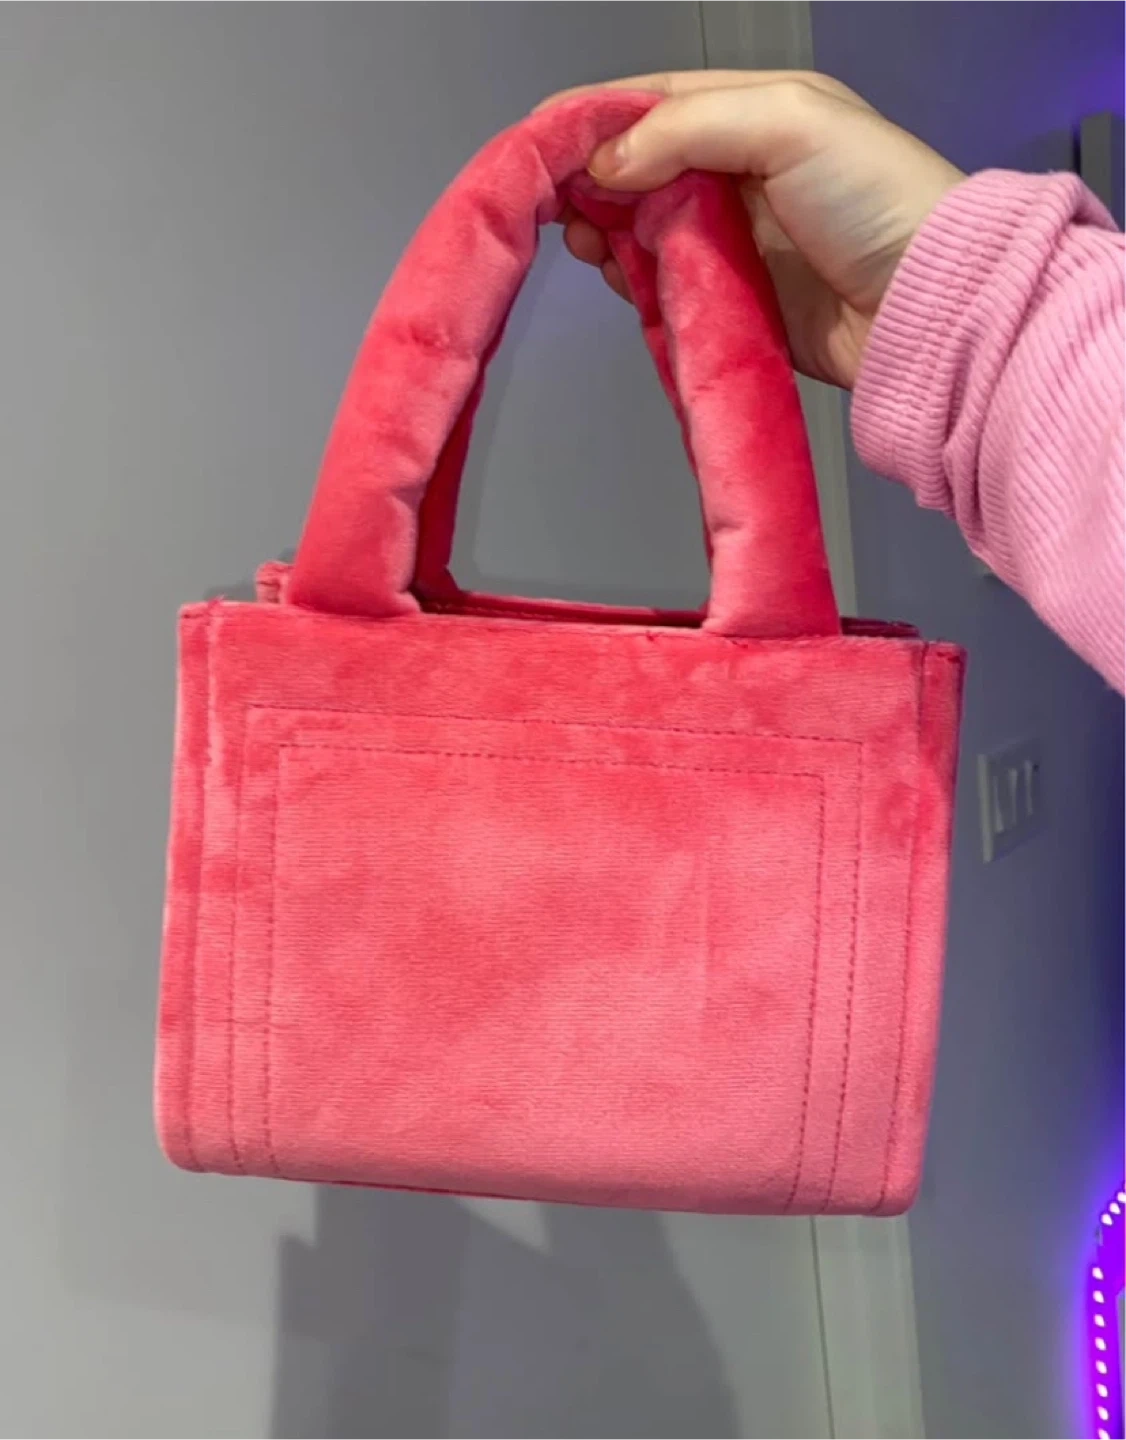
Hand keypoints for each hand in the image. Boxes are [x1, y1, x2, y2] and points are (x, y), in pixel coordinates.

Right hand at [540, 72, 963, 389]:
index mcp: (753, 112)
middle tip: (562, 211)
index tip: (537, 149)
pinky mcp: (733, 303)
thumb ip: (689, 128)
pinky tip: (620, 281)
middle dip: (591, 186)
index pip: (651, 103)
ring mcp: (733, 241)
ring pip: (641, 232)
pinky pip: (663, 289)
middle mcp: (737, 173)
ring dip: (607, 238)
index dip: (590, 121)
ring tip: (590, 248)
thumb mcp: (788, 123)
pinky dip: (634, 285)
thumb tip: (606, 161)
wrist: (929, 308)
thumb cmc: (878, 200)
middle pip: (635, 171)